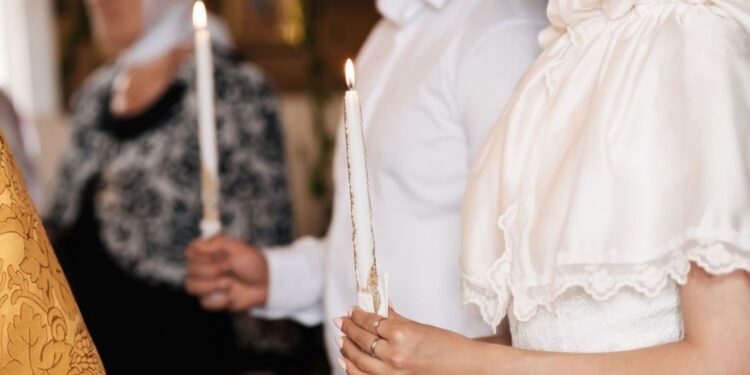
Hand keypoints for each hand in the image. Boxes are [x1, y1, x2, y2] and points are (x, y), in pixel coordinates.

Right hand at [184, 234, 268, 310]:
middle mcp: (204, 267)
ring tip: (228, 284)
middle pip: (190, 270)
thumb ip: (217, 243)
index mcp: (208, 252)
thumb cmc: (253, 263)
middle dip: (210, 271)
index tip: (215, 256)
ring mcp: (207, 284)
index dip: (201, 255)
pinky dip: (219, 300)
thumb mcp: (238, 248)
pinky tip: (231, 295)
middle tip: (226, 269)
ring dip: (210, 286)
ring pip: (191, 286)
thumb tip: (198, 244)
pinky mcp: (212, 299)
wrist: (266, 284)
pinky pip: (204, 303)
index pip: (190, 251)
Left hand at [337, 307, 480, 374]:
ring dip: (346, 348)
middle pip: (362, 340)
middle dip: (348, 328)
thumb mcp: (420, 327)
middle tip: (341, 320)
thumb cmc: (449, 347)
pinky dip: (352, 369)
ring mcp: (393, 373)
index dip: (358, 315)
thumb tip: (380, 307)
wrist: (466, 368)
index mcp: (402, 334)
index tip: (352, 310)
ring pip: (358, 361)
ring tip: (342, 339)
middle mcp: (395, 354)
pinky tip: (346, 360)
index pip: (371, 322)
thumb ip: (396, 318)